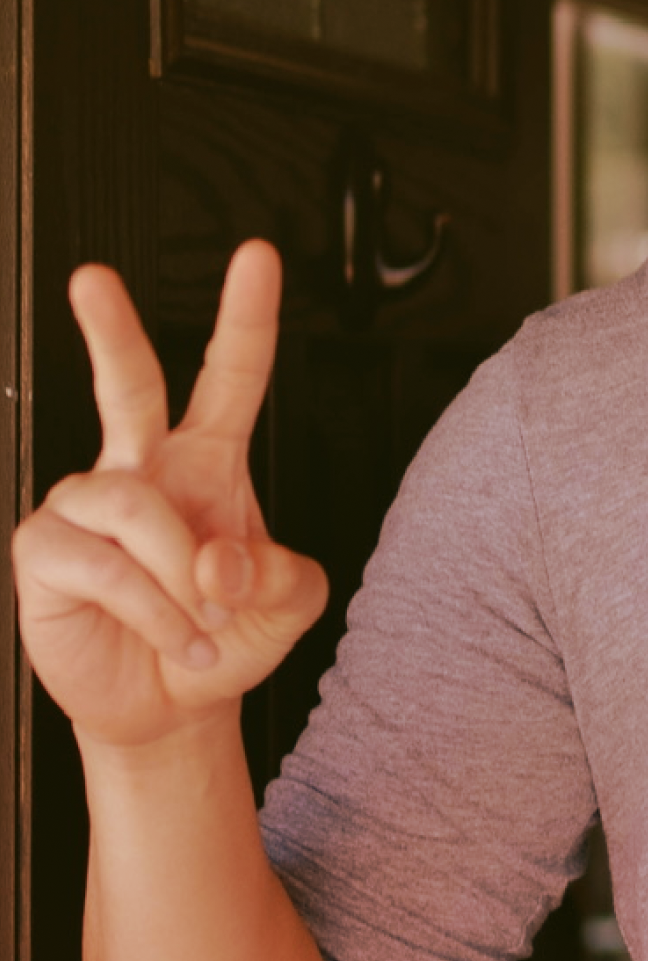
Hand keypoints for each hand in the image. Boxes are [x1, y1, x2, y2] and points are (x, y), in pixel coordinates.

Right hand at [12, 242, 327, 752]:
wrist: (174, 703)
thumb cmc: (228, 633)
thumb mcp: (288, 604)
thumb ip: (282, 575)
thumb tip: (217, 558)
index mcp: (209, 460)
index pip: (230, 376)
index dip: (244, 317)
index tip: (256, 257)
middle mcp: (144, 469)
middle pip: (127, 386)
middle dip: (108, 329)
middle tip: (92, 278)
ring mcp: (88, 507)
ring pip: (132, 506)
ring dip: (178, 574)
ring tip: (203, 620)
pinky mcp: (46, 552)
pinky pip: (100, 564)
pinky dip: (149, 606)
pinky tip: (172, 633)